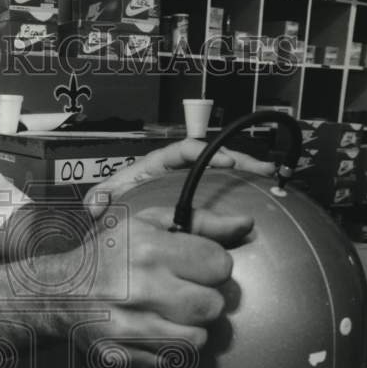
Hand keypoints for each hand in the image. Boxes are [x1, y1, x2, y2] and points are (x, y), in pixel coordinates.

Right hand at [73, 201, 253, 367]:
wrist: (58, 291)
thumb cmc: (108, 253)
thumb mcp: (147, 223)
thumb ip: (200, 222)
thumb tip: (246, 225)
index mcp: (149, 249)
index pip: (219, 265)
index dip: (213, 267)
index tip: (197, 267)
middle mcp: (140, 288)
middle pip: (212, 307)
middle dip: (205, 301)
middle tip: (186, 294)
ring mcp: (128, 327)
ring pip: (197, 341)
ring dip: (190, 329)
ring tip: (171, 316)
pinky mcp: (120, 356)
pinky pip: (170, 363)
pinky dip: (169, 351)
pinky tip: (154, 333)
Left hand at [84, 138, 275, 219]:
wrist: (123, 218)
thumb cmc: (118, 200)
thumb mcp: (108, 196)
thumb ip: (101, 195)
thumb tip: (96, 203)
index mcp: (160, 163)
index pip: (185, 149)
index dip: (207, 152)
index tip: (225, 162)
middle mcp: (180, 169)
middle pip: (213, 156)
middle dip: (239, 160)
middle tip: (260, 168)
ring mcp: (192, 182)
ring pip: (223, 172)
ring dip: (247, 172)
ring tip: (270, 177)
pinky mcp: (201, 198)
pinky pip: (225, 190)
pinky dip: (244, 190)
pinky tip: (264, 195)